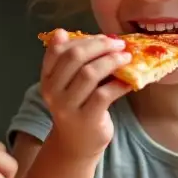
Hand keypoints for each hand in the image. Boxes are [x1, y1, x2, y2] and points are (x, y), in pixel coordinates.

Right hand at [40, 30, 131, 159]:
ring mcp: (68, 107)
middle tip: (119, 44)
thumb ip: (69, 61)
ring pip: (89, 74)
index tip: (104, 37)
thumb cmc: (77, 108)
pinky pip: (104, 94)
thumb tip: (62, 32)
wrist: (76, 145)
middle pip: (74, 58)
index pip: (58, 51)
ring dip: (111, 62)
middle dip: (100, 46)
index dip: (83, 39)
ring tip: (126, 58)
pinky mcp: (86, 119)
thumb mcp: (67, 84)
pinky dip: (119, 84)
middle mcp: (53, 92)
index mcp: (47, 78)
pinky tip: (130, 80)